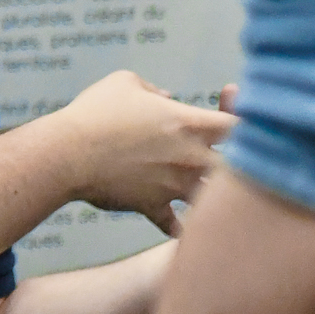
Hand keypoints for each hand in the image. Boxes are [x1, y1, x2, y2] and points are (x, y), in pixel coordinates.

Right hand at [51, 70, 236, 229]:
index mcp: (190, 123)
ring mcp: (174, 186)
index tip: (238, 128)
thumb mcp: (124, 83)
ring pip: (213, 202)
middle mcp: (191, 158)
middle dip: (239, 169)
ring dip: (214, 200)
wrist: (66, 154)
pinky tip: (184, 231)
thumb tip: (167, 97)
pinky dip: (181, 229)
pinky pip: (176, 226)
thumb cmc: (95, 112)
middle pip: (240, 170)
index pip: (241, 126)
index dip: (248, 127)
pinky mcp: (153, 206)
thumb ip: (153, 88)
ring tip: (215, 201)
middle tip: (233, 166)